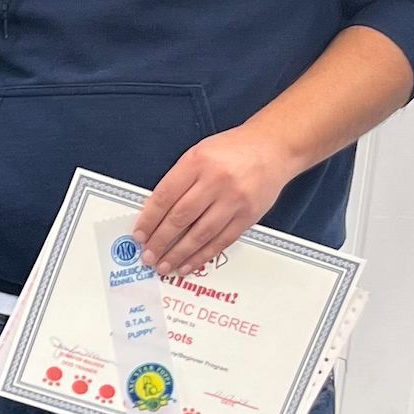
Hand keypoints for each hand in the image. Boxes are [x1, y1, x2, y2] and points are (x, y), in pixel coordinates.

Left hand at [132, 125, 295, 278]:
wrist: (273, 148)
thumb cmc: (233, 151)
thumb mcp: (199, 153)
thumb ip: (179, 180)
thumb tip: (155, 215)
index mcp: (197, 162)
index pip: (165, 196)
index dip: (149, 219)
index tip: (139, 234)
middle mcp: (215, 181)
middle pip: (180, 218)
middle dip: (160, 241)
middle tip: (148, 255)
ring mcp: (234, 200)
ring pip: (200, 234)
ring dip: (178, 254)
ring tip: (164, 265)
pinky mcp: (247, 216)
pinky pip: (220, 241)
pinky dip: (202, 256)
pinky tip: (188, 264)